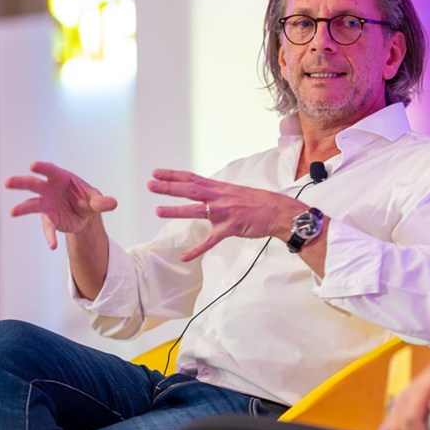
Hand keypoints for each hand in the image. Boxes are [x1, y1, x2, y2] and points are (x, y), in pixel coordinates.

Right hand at [6, 162, 116, 249]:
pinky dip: (50, 236)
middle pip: (33, 184)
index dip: (41, 167)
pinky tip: (53, 245)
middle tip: (8, 182)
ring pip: (31, 205)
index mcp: (60, 178)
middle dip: (21, 182)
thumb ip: (101, 202)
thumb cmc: (86, 198)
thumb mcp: (95, 199)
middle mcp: (48, 189)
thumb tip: (113, 203)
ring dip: (22, 208)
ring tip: (12, 212)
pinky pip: (48, 228)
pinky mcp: (49, 219)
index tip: (32, 166)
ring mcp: (46, 204)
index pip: (49, 170)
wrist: (84, 213)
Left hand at [148, 169, 302, 261]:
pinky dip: (197, 250)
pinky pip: (211, 241)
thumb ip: (219, 193)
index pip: (192, 178)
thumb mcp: (236, 192)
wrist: (278, 212)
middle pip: (191, 189)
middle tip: (151, 185)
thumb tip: (205, 193)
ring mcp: (225, 212)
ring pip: (197, 211)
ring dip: (177, 211)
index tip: (157, 173)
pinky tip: (184, 256)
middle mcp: (220, 197)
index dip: (174, 175)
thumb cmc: (259, 203)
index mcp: (220, 188)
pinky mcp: (231, 228)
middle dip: (169, 187)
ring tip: (159, 211)